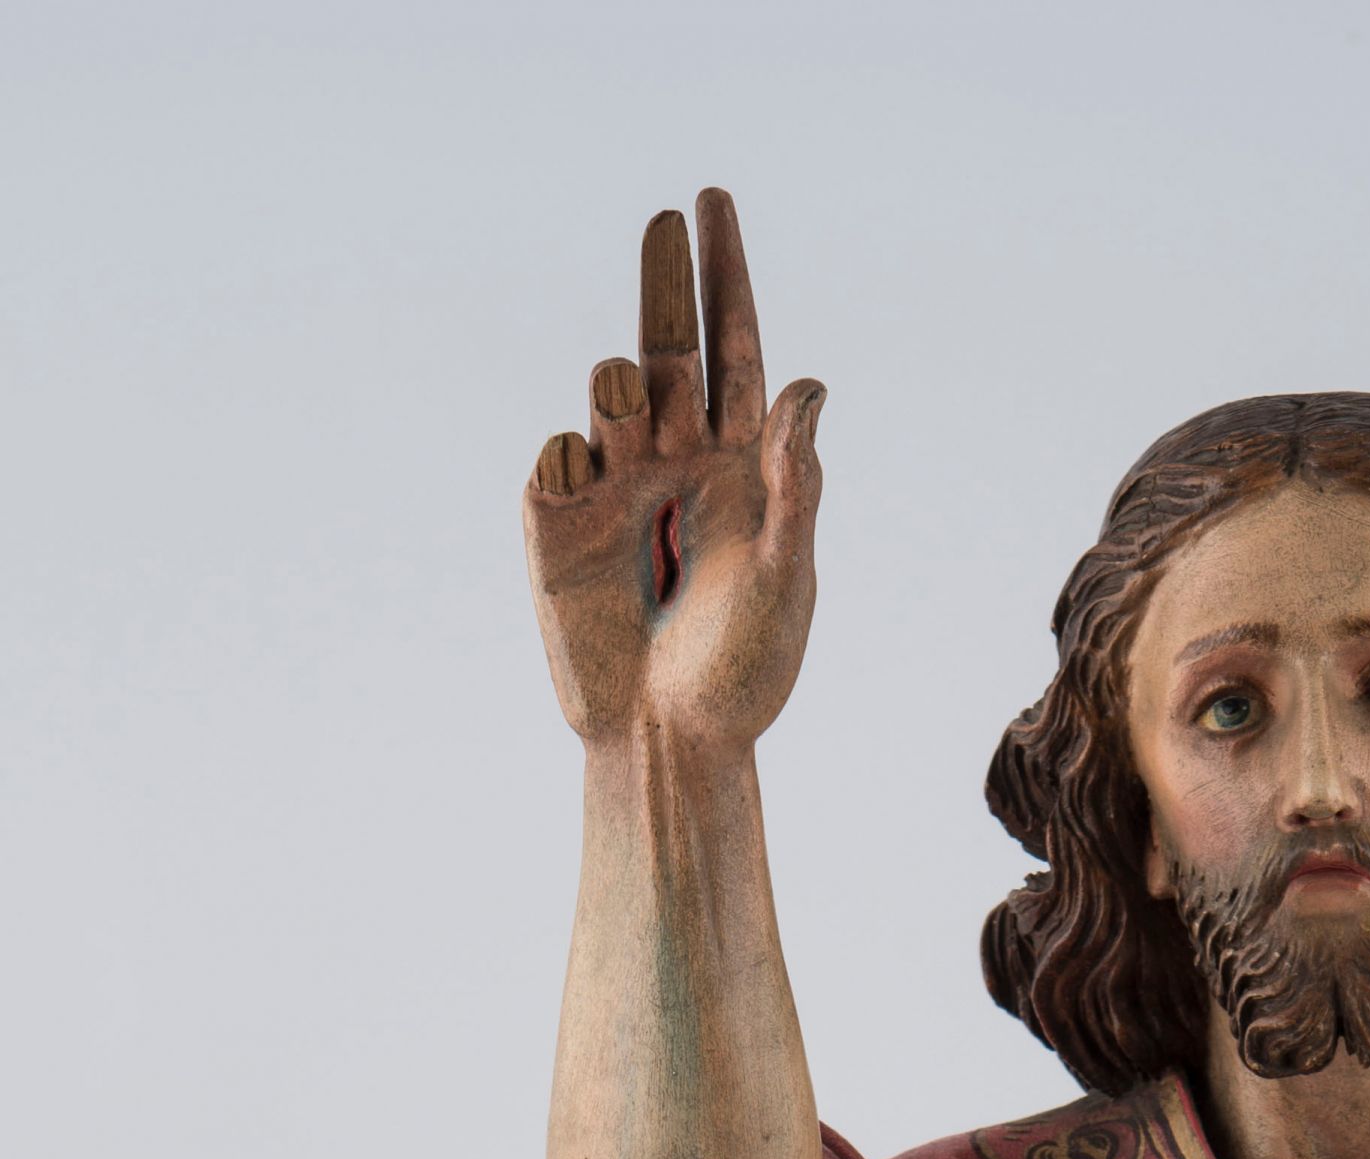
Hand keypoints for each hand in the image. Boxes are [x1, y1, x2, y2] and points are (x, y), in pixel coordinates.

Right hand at [526, 195, 823, 755]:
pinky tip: (586, 492)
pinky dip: (572, 451)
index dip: (724, 279)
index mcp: (739, 467)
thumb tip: (809, 386)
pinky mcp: (557, 517)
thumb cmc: (741, 673)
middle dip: (666, 277)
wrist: (667, 741)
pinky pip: (557, 448)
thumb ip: (794, 483)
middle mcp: (675, 461)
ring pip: (611, 387)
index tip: (713, 203)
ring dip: (620, 385)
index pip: (732, 351)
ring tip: (629, 418)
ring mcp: (613, 484)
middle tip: (671, 214)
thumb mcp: (786, 576)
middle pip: (667, 344)